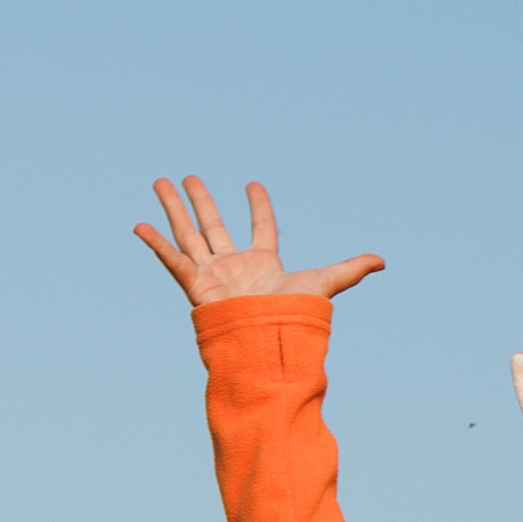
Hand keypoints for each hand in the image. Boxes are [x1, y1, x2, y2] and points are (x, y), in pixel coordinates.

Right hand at [133, 177, 384, 306]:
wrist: (266, 343)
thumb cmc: (294, 318)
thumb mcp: (324, 285)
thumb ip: (349, 270)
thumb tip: (383, 261)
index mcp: (265, 264)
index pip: (262, 228)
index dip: (259, 207)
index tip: (253, 185)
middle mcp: (235, 267)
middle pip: (215, 225)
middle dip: (202, 201)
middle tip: (189, 177)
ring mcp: (213, 275)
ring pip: (189, 234)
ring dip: (174, 208)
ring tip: (159, 181)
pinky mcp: (195, 286)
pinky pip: (172, 260)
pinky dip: (156, 244)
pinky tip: (140, 225)